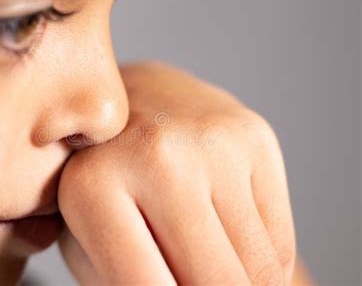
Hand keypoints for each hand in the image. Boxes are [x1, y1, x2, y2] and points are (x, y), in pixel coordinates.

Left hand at [58, 62, 295, 284]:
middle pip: (217, 284)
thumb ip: (123, 282)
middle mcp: (157, 155)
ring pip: (259, 268)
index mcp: (93, 185)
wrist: (140, 99)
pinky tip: (230, 249)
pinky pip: (278, 239)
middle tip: (193, 285)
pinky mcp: (257, 138)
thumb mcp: (86, 239)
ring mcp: (215, 141)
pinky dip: (260, 266)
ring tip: (208, 272)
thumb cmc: (105, 175)